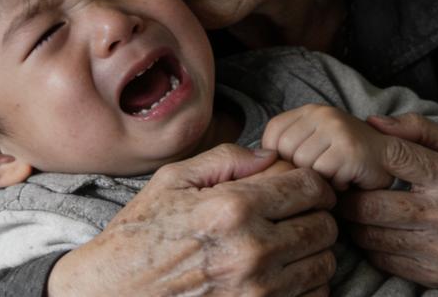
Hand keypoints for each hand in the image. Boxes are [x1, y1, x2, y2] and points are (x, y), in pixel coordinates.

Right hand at [47, 143, 338, 296]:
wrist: (112, 295)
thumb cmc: (141, 236)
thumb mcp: (172, 181)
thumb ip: (227, 160)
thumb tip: (270, 155)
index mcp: (233, 208)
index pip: (311, 187)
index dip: (313, 183)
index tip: (301, 187)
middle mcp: (251, 251)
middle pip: (325, 226)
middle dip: (316, 215)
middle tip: (296, 216)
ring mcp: (256, 291)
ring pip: (324, 264)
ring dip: (313, 252)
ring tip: (288, 245)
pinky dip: (306, 286)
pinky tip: (282, 275)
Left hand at [262, 105, 395, 190]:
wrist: (391, 161)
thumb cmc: (347, 160)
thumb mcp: (313, 144)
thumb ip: (286, 148)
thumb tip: (252, 167)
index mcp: (309, 110)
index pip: (272, 136)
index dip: (280, 160)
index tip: (301, 168)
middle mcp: (322, 113)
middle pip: (284, 153)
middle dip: (301, 172)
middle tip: (324, 174)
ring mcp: (337, 128)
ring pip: (303, 166)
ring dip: (319, 181)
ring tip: (336, 176)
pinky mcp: (349, 148)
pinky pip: (323, 176)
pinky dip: (335, 186)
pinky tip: (348, 180)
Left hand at [338, 114, 437, 291]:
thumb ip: (416, 129)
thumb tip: (372, 123)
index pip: (395, 159)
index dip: (362, 158)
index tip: (347, 160)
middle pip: (372, 206)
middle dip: (348, 198)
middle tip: (340, 190)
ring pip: (372, 237)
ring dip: (354, 224)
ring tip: (353, 210)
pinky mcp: (435, 274)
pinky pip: (383, 260)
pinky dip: (371, 246)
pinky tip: (373, 232)